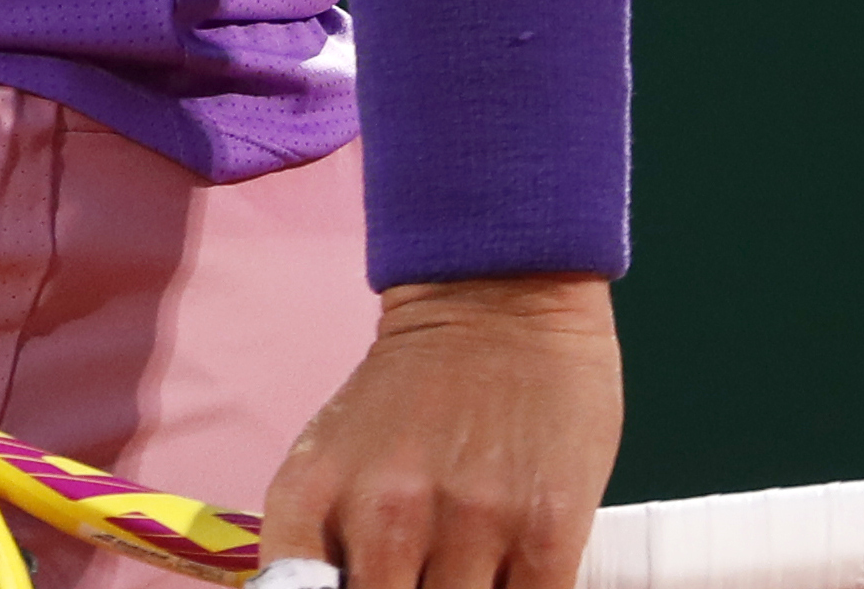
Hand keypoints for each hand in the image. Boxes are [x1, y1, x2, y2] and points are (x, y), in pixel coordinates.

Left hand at [258, 278, 621, 588]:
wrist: (495, 304)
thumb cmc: (411, 392)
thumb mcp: (333, 456)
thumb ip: (326, 540)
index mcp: (314, 495)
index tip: (363, 585)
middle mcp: (385, 515)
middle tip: (419, 578)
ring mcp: (469, 526)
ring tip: (463, 573)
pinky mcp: (549, 534)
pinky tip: (510, 577)